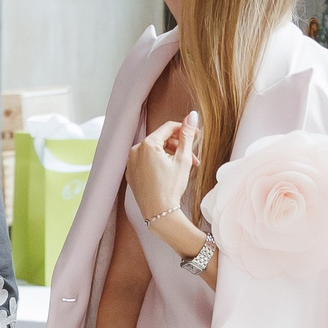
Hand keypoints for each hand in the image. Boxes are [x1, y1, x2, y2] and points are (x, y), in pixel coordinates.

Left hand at [127, 111, 200, 228]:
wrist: (159, 212)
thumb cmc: (171, 186)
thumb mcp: (183, 159)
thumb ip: (187, 135)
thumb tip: (193, 115)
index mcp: (147, 144)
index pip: (168, 127)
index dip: (184, 129)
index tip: (196, 136)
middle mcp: (135, 150)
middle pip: (161, 139)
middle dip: (179, 146)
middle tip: (194, 157)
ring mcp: (130, 162)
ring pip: (154, 151)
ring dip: (170, 155)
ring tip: (185, 167)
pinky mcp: (130, 172)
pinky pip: (146, 161)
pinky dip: (159, 162)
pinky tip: (171, 172)